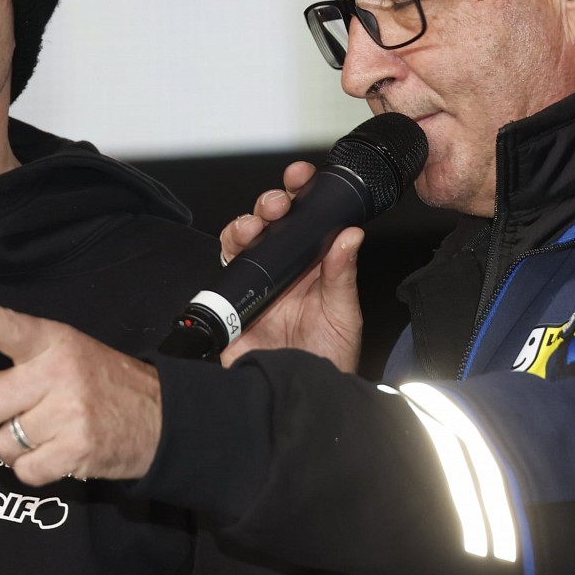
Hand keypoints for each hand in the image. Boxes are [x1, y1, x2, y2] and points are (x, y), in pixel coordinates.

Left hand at [0, 299, 163, 485]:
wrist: (161, 419)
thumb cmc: (97, 387)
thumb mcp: (51, 369)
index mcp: (52, 342)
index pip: (10, 328)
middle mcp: (60, 372)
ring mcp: (71, 411)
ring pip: (5, 443)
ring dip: (13, 448)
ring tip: (43, 436)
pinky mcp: (78, 448)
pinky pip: (25, 470)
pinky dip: (31, 470)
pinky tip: (55, 454)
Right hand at [215, 161, 364, 372]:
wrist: (302, 398)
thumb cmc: (328, 360)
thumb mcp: (343, 315)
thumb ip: (342, 275)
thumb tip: (351, 233)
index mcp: (310, 265)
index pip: (304, 219)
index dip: (300, 192)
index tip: (302, 176)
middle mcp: (281, 270)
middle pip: (267, 223)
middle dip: (269, 203)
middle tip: (279, 203)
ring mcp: (254, 285)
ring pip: (240, 240)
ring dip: (245, 223)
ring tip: (255, 226)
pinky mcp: (231, 305)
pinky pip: (223, 272)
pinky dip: (228, 252)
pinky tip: (239, 245)